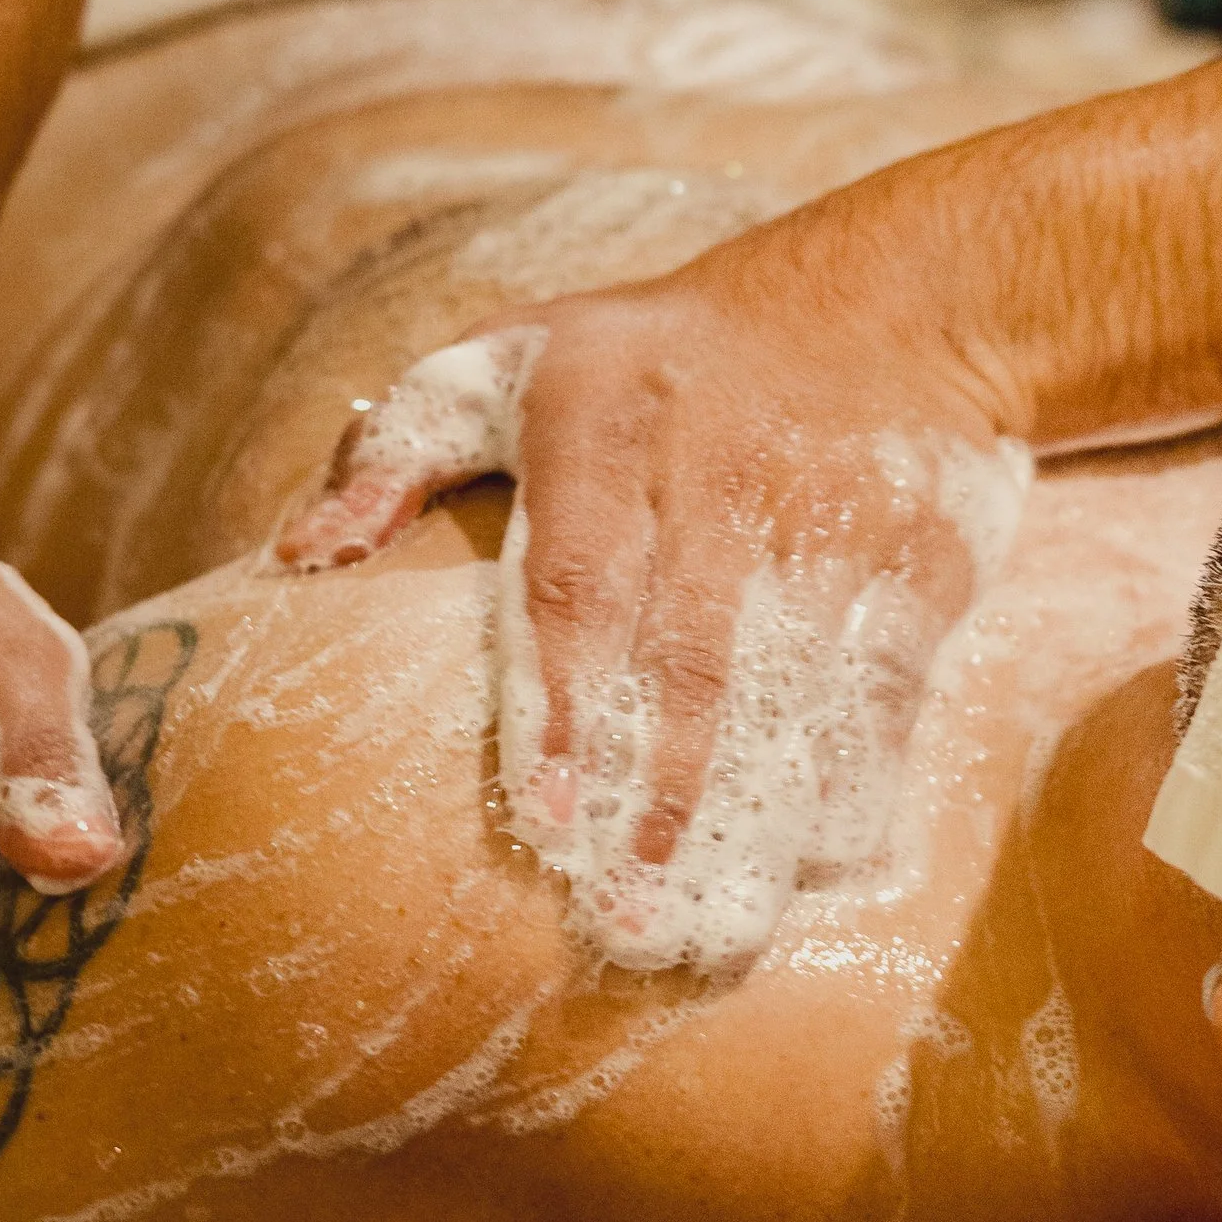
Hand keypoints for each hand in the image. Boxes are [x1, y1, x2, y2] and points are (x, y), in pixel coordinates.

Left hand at [276, 236, 1028, 977]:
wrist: (887, 300)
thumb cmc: (654, 358)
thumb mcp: (511, 359)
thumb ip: (395, 451)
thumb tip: (298, 560)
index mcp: (605, 420)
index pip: (577, 581)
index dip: (565, 707)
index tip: (548, 820)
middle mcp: (724, 466)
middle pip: (692, 654)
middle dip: (661, 791)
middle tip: (622, 911)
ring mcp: (836, 512)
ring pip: (794, 685)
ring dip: (756, 811)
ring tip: (715, 922)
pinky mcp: (924, 554)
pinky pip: (889, 683)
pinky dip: (859, 773)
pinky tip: (818, 859)